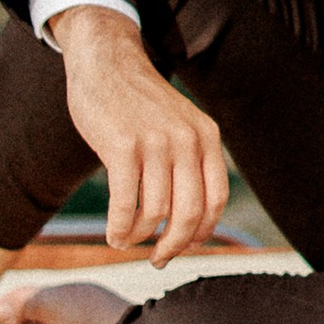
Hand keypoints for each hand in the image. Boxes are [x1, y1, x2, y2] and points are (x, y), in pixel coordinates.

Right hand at [53, 5, 230, 261]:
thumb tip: (191, 223)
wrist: (107, 63)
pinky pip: (125, 204)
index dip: (202, 232)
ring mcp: (155, 142)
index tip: (184, 247)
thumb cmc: (140, 104)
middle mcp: (187, 140)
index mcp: (207, 136)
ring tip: (125, 241)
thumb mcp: (180, 125)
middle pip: (189, 213)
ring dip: (139, 238)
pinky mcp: (121, 146)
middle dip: (173, 246)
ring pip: (155, 213)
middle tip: (158, 259)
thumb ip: (190, 162)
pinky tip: (114, 234)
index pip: (217, 199)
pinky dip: (120, 229)